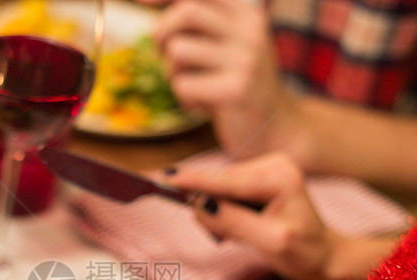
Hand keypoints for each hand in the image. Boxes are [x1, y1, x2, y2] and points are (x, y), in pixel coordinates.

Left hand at [147, 0, 298, 157]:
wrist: (277, 129)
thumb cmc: (238, 85)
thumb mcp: (227, 46)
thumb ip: (199, 24)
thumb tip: (146, 0)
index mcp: (246, 14)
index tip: (139, 2)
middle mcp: (250, 31)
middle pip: (186, 11)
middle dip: (161, 34)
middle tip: (161, 55)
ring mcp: (245, 60)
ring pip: (178, 50)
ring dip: (171, 72)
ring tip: (190, 85)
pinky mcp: (236, 90)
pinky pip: (182, 85)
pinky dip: (182, 99)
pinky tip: (200, 106)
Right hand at [166, 153, 395, 279]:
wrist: (326, 256)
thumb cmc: (305, 253)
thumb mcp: (270, 243)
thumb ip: (233, 222)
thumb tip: (199, 206)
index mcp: (278, 176)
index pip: (223, 181)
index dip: (189, 182)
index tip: (158, 178)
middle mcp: (273, 163)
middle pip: (218, 182)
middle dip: (208, 208)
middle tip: (222, 236)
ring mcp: (267, 167)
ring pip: (219, 188)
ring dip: (218, 213)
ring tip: (241, 235)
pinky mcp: (260, 176)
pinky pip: (226, 191)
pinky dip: (225, 211)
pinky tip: (243, 226)